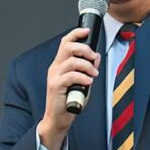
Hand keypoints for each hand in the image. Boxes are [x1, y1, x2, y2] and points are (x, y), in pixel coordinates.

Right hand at [39, 28, 100, 149]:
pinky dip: (82, 77)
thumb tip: (96, 56)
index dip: (76, 34)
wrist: (58, 119)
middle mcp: (55, 68)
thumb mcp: (82, 82)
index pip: (65, 43)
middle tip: (93, 57)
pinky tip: (88, 82)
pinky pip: (71, 76)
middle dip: (84, 48)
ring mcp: (54, 76)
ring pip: (71, 61)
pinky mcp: (55, 86)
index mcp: (60, 64)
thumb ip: (88, 69)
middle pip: (67, 47)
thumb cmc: (69, 101)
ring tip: (93, 74)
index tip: (86, 31)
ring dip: (86, 66)